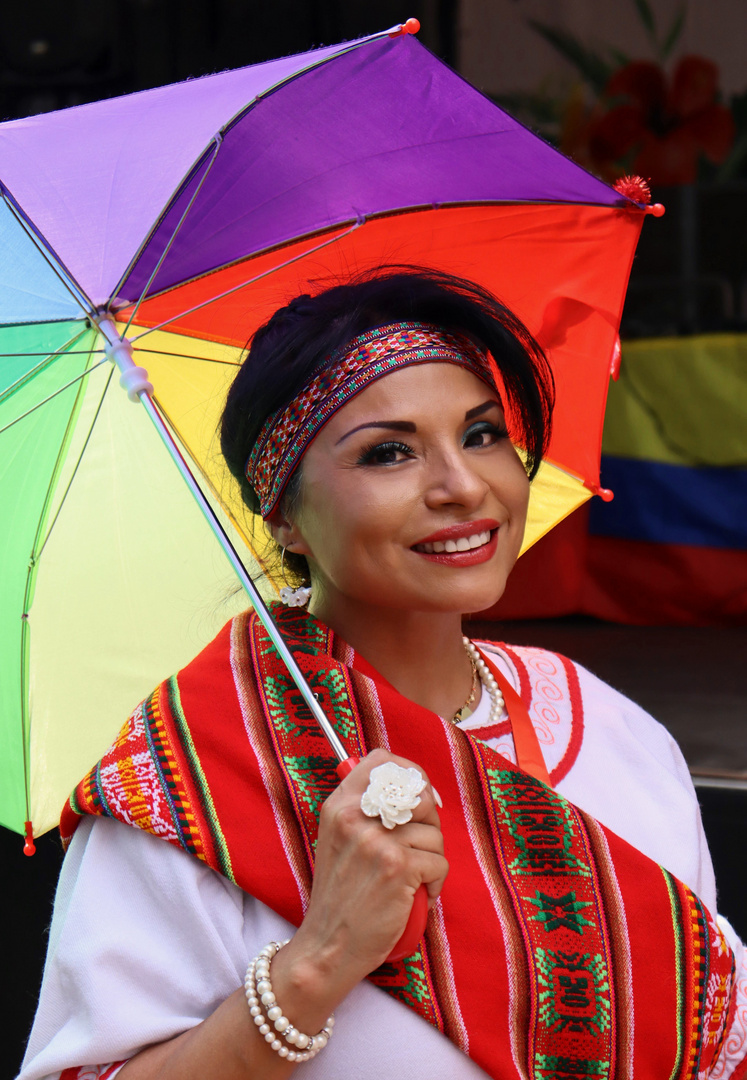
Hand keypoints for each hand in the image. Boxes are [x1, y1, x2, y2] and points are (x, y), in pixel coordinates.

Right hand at [292, 748, 447, 986]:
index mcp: (339, 804)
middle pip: (419, 795)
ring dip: (433, 859)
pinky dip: (436, 883)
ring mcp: (376, 841)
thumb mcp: (338, 840)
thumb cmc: (340, 896)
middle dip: (430, 823)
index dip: (411, 774)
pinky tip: (420, 895)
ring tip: (415, 879)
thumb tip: (412, 789)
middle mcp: (355, 816)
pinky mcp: (397, 867)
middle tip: (420, 848)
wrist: (327, 946)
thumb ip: (363, 811)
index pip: (382, 761)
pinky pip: (438, 863)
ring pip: (433, 833)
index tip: (419, 798)